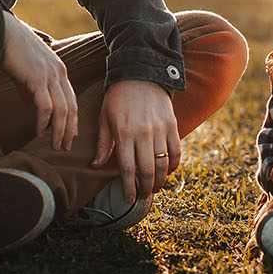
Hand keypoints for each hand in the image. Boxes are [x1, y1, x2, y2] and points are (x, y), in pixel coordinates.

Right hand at [0, 12, 78, 149]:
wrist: (2, 33)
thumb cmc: (13, 52)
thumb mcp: (28, 73)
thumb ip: (33, 89)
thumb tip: (33, 105)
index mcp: (60, 72)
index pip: (72, 100)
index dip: (73, 120)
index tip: (70, 135)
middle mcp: (59, 74)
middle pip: (71, 108)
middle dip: (69, 130)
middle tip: (65, 147)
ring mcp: (50, 76)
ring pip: (62, 110)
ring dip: (59, 131)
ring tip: (54, 145)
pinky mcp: (37, 79)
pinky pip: (45, 106)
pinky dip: (43, 122)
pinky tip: (39, 132)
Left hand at [93, 80, 182, 201]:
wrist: (140, 75)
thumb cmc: (118, 98)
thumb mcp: (105, 118)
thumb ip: (103, 143)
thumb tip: (96, 165)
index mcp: (124, 133)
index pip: (127, 168)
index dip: (128, 187)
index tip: (128, 198)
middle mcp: (143, 133)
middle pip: (147, 170)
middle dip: (145, 188)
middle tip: (142, 197)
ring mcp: (160, 130)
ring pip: (163, 164)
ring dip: (160, 180)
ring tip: (154, 188)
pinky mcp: (172, 125)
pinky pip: (176, 151)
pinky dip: (173, 165)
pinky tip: (168, 172)